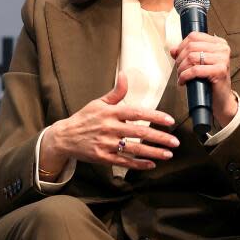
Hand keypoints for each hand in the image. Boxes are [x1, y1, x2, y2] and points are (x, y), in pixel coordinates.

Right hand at [39, 72, 179, 173]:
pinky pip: (124, 161)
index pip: (137, 113)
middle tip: (175, 142)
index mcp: (111, 113)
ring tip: (168, 154)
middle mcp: (110, 128)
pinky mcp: (103, 157)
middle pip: (139, 133)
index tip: (170, 120)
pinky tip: (152, 164)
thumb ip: (116, 92)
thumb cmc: (84, 118)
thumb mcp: (99, 102)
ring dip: (153, 153)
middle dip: (160, 138)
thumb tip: (124, 75)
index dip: (155, 117)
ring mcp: (106, 144)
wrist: (64, 137)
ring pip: (134, 149)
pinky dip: (139, 164)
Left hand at [171, 32, 237, 126]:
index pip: (194, 36)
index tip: (177, 57)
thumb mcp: (199, 63)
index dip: (181, 46)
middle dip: (180, 59)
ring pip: (192, 57)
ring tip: (181, 76)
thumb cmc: (210, 81)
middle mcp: (222, 48)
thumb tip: (173, 50)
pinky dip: (185, 76)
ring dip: (181, 69)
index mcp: (218, 43)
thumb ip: (187, 54)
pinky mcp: (220, 70)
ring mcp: (223, 59)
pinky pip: (195, 70)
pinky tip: (183, 81)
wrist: (220, 99)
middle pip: (191, 46)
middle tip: (179, 70)